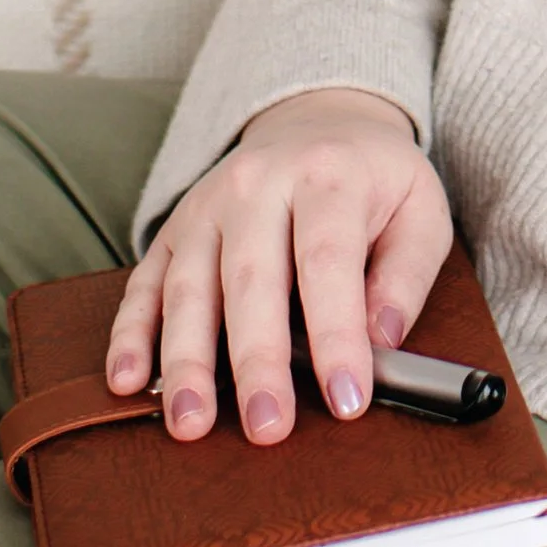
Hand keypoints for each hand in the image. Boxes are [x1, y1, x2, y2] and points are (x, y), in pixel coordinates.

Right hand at [105, 87, 451, 448]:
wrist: (319, 118)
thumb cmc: (375, 180)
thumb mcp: (420, 208)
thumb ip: (407, 273)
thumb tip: (382, 338)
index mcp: (328, 175)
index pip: (328, 262)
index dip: (336, 334)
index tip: (346, 400)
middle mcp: (258, 184)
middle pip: (252, 280)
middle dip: (256, 361)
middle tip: (265, 428)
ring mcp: (207, 206)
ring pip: (189, 287)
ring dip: (186, 361)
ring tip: (191, 424)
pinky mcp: (174, 228)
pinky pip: (144, 283)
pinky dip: (130, 334)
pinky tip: (126, 381)